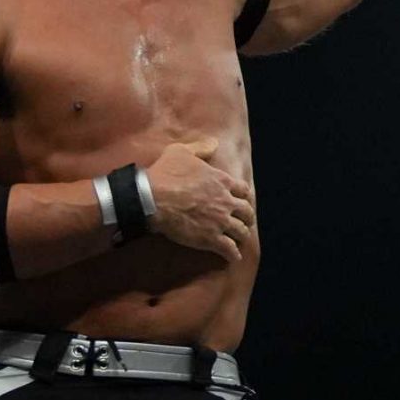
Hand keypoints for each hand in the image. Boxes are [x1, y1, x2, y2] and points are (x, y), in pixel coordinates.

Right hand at [144, 138, 254, 260]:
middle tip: (244, 221)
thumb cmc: (165, 174)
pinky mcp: (211, 238)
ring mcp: (220, 221)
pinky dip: (233, 254)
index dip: (244, 197)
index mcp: (222, 181)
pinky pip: (229, 249)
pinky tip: (233, 257)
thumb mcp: (181, 152)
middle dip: (247, 217)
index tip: (242, 201)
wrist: (152, 198)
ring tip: (239, 240)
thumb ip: (200, 148)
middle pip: (247, 212)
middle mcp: (226, 202)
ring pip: (242, 232)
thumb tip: (214, 143)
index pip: (243, 191)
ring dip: (242, 235)